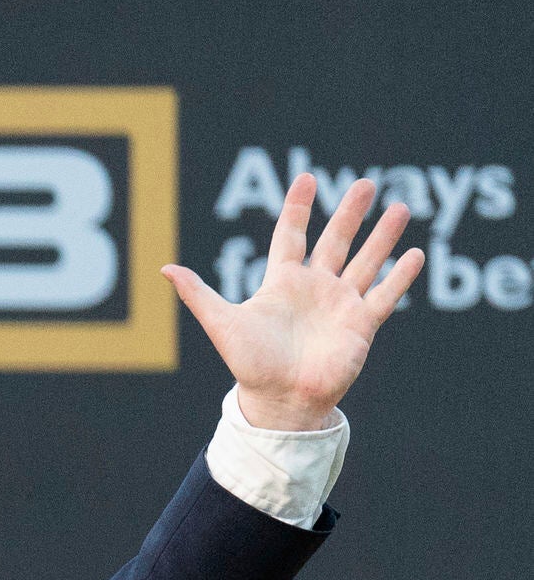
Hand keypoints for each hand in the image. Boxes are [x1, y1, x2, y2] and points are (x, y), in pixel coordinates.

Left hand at [163, 172, 421, 431]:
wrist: (278, 400)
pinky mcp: (361, 325)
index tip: (306, 179)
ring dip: (382, 236)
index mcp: (282, 283)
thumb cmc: (249, 364)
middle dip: (351, 213)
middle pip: (336, 241)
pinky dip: (400, 277)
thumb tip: (165, 269)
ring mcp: (340, 304)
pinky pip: (385, 295)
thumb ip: (198, 294)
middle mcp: (315, 289)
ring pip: (366, 261)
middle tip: (367, 184)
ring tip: (399, 208)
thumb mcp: (222, 323)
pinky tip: (414, 253)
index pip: (291, 236)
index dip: (298, 209)